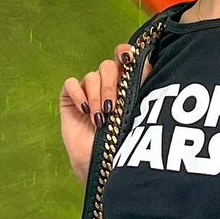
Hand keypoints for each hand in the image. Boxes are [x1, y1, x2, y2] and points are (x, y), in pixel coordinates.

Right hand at [59, 43, 153, 182]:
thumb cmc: (123, 142)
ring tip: (100, 119)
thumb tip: (149, 61)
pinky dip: (78, 94)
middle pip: (108, 66)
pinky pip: (71, 83)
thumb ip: (141, 87)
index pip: (124, 56)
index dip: (125, 53)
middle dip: (110, 86)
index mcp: (125, 82)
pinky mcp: (70, 98)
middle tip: (112, 107)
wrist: (102, 165)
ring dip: (96, 96)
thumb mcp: (137, 113)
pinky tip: (85, 110)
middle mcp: (106, 83)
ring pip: (91, 76)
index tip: (128, 60)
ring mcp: (88, 90)